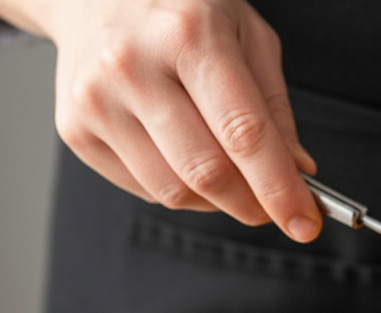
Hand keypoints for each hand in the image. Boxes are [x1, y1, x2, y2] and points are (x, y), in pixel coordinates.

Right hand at [0, 0, 321, 241]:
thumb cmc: (181, 10)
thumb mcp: (245, 33)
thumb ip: (274, 107)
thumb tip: (297, 172)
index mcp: (189, 34)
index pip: (243, 133)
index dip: (279, 188)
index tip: (305, 223)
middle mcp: (134, 66)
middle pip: (206, 173)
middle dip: (252, 205)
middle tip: (276, 209)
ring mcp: (97, 101)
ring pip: (174, 192)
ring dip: (218, 202)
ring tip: (232, 176)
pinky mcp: (75, 130)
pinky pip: (145, 188)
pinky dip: (180, 189)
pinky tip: (187, 157)